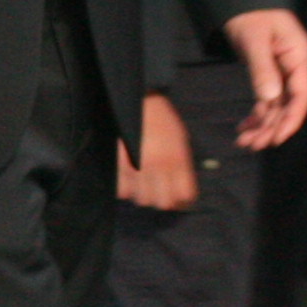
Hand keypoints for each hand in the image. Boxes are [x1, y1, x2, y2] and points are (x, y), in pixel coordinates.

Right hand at [120, 91, 199, 208]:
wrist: (140, 102)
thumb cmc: (163, 121)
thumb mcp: (180, 141)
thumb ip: (182, 167)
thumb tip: (181, 192)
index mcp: (179, 160)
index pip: (185, 196)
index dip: (183, 201)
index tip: (178, 200)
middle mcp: (160, 166)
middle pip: (163, 203)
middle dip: (162, 200)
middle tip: (159, 192)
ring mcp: (139, 166)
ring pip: (142, 199)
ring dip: (143, 195)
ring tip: (142, 184)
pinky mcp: (120, 164)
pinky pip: (123, 191)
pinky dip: (126, 189)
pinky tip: (129, 180)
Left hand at [224, 9, 306, 149]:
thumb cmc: (251, 14)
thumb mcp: (254, 39)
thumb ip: (262, 68)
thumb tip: (269, 98)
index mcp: (299, 57)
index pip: (302, 94)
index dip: (292, 118)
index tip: (277, 137)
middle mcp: (294, 67)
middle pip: (288, 105)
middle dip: (272, 127)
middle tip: (253, 145)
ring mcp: (282, 72)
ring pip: (276, 106)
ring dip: (262, 125)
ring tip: (244, 142)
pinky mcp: (269, 74)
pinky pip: (266, 100)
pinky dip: (256, 115)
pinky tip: (244, 128)